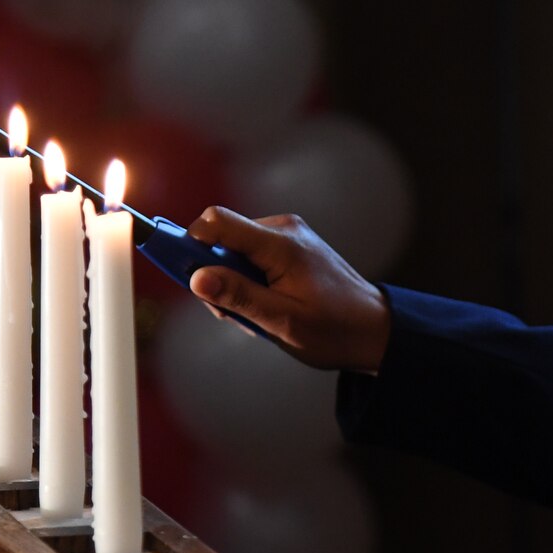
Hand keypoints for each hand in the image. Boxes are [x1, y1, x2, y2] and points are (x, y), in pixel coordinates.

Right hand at [183, 206, 392, 373]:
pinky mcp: (290, 245)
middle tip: (234, 314)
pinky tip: (267, 306)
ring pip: (234, 249)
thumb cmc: (334, 330)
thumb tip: (197, 278)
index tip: (177, 269)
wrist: (375, 330)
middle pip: (221, 238)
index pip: (217, 221)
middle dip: (215, 275)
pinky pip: (251, 255)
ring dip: (233, 283)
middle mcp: (283, 229)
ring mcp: (288, 235)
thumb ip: (239, 298)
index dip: (188, 241)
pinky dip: (249, 281)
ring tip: (259, 315)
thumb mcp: (282, 322)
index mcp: (280, 245)